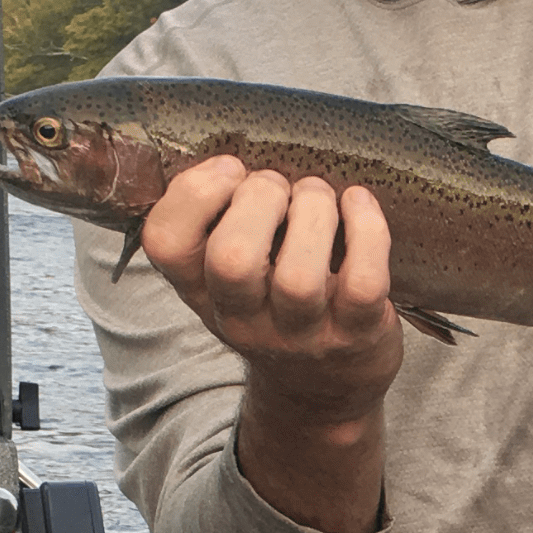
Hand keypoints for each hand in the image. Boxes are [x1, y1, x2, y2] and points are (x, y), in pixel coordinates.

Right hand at [142, 157, 403, 419]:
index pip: (164, 243)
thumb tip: (237, 141)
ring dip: (314, 212)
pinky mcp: (357, 334)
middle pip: (232, 259)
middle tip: (281, 188)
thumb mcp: (227, 277)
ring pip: (299, 276)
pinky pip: (363, 281)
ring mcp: (301, 333)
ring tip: (319, 196)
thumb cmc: (274, 304)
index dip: (194, 193)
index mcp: (200, 290)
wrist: (321, 391)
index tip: (231, 170)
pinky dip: (367, 229)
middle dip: (262, 199)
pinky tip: (359, 202)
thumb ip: (220, 220)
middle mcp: (242, 318)